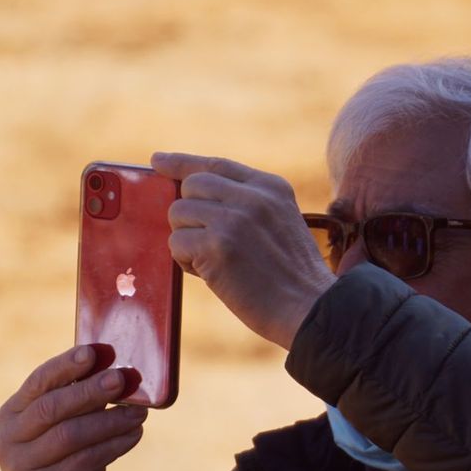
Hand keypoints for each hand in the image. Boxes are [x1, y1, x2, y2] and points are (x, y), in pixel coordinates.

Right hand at [0, 343, 146, 470]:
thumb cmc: (62, 466)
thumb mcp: (63, 432)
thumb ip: (79, 405)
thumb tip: (119, 373)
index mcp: (12, 414)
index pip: (38, 382)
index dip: (66, 365)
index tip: (95, 352)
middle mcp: (9, 438)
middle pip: (52, 407)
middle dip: (90, 390)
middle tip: (123, 379)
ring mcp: (22, 466)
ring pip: (70, 434)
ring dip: (110, 421)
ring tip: (139, 412)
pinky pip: (84, 461)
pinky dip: (113, 446)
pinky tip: (133, 436)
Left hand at [152, 151, 335, 350]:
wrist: (311, 309)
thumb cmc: (293, 278)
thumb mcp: (281, 223)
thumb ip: (247, 204)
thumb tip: (191, 195)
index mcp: (271, 187)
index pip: (216, 165)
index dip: (183, 162)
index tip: (159, 160)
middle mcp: (252, 196)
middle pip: (191, 186)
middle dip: (189, 215)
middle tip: (207, 242)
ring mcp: (234, 219)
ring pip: (179, 213)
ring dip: (187, 241)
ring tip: (214, 263)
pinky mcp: (217, 246)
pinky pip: (177, 243)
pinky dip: (186, 262)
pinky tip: (211, 276)